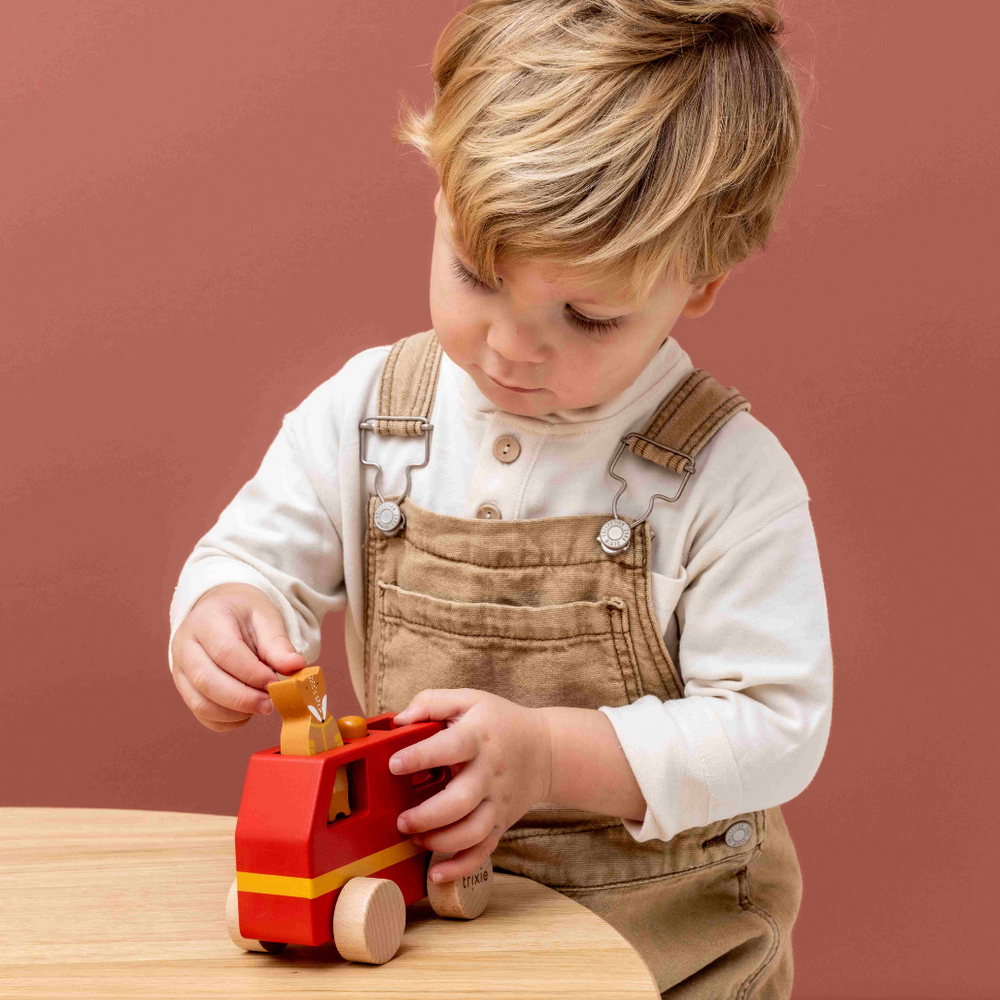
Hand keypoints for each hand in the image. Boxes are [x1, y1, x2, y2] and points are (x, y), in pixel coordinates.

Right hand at [170, 583, 305, 731]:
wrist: (222, 613)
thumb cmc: (245, 615)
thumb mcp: (265, 618)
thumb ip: (278, 644)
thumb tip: (296, 667)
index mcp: (206, 620)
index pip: (225, 652)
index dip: (252, 673)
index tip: (275, 683)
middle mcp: (185, 646)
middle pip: (207, 681)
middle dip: (243, 698)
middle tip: (271, 703)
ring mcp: (180, 670)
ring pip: (201, 703)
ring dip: (236, 712)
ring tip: (262, 706)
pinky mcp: (184, 690)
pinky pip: (202, 715)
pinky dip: (228, 721)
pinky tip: (248, 712)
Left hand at [389, 689, 551, 883]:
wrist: (546, 750)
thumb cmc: (499, 723)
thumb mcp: (469, 699)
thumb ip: (431, 702)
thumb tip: (398, 720)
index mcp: (478, 737)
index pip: (450, 747)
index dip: (421, 756)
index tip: (394, 764)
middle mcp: (489, 772)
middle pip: (461, 801)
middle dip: (427, 816)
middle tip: (402, 820)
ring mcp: (497, 802)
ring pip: (472, 831)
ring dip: (440, 842)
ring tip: (416, 837)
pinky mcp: (501, 823)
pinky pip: (484, 851)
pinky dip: (461, 867)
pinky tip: (437, 873)